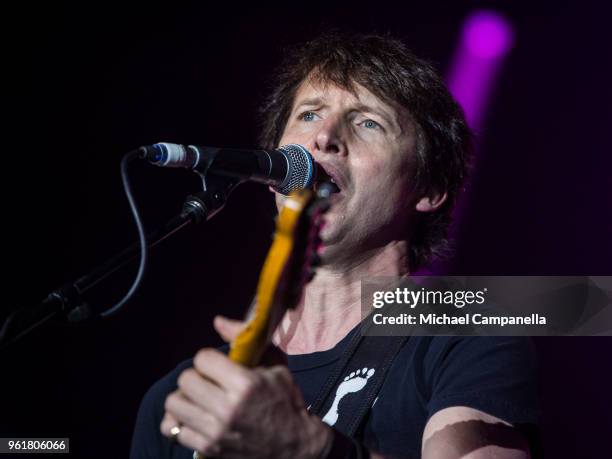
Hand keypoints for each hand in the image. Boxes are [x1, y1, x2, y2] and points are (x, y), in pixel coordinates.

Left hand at [160, 315, 331, 457]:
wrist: (294, 445)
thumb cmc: (285, 400)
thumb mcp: (275, 365)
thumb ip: (246, 339)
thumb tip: (218, 321)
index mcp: (245, 385)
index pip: (202, 359)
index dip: (209, 358)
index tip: (217, 364)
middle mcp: (228, 409)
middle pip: (186, 380)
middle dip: (196, 376)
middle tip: (208, 381)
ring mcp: (216, 432)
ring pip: (174, 404)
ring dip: (186, 398)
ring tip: (200, 399)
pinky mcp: (208, 449)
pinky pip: (173, 429)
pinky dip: (181, 422)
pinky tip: (196, 417)